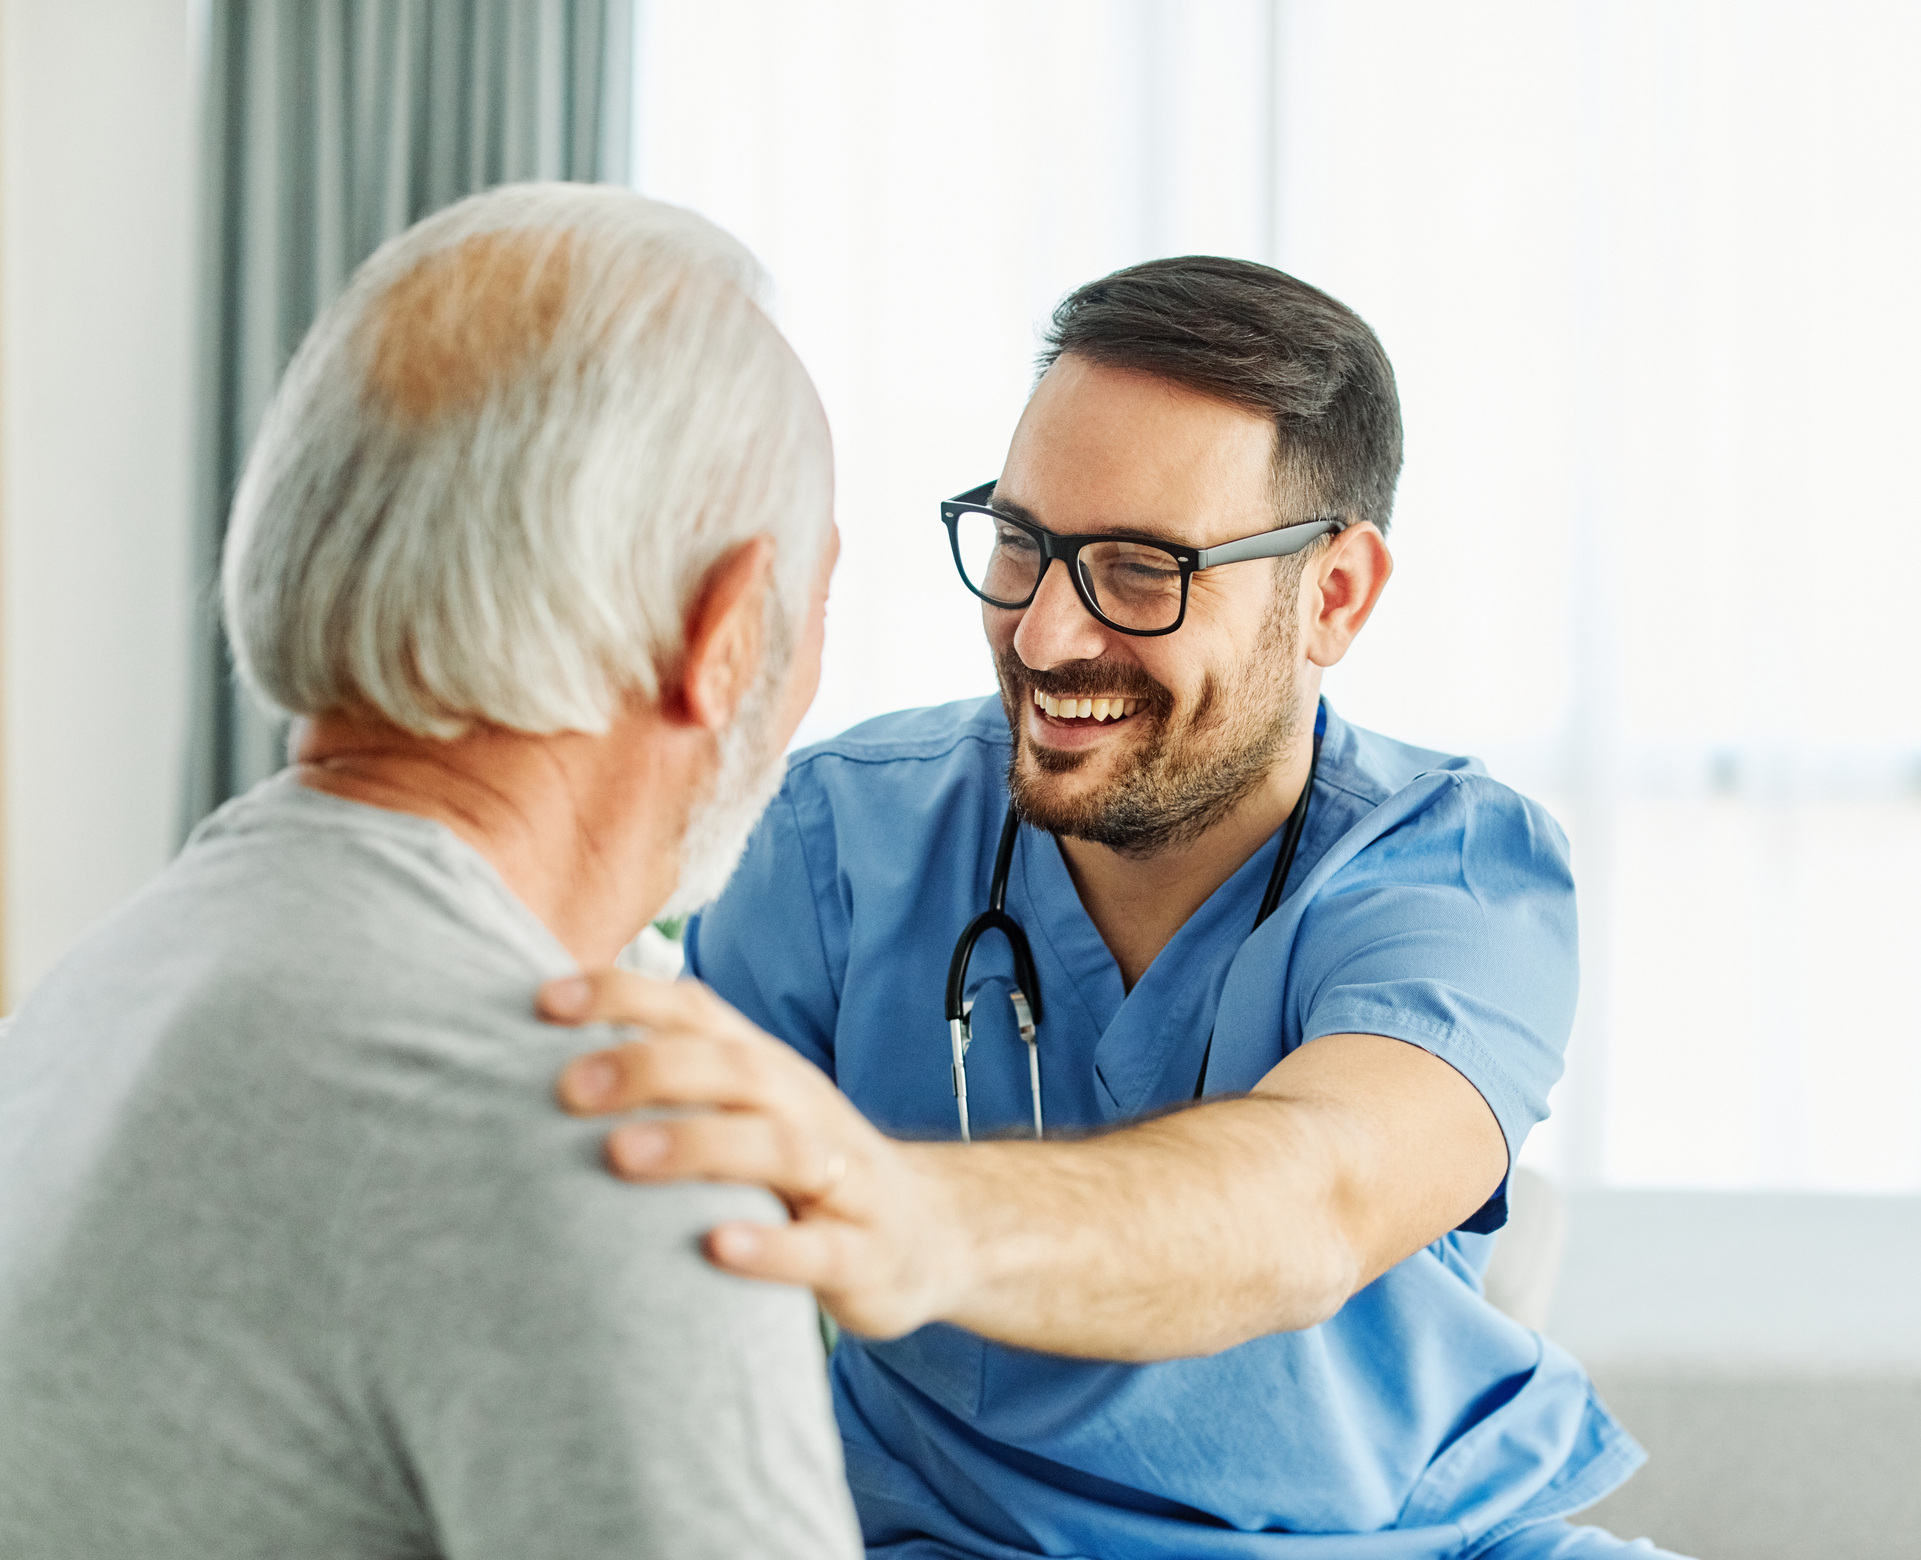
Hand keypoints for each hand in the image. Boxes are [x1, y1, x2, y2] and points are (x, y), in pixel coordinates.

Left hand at [542, 970, 958, 1338]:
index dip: (625, 998)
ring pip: (779, 1148)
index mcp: (768, 1071)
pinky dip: (771, 1247)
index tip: (545, 1002)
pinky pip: (820, 1248)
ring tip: (622, 1155)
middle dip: (650, 1067)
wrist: (933, 1232)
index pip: (698, 1014)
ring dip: (699, 1145)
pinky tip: (717, 1249)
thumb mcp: (749, 1111)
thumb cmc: (806, 1168)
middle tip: (568, 1086)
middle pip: (735, 1069)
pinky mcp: (862, 1254)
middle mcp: (805, 1110)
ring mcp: (842, 1181)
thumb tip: (555, 1040)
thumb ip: (674, 1078)